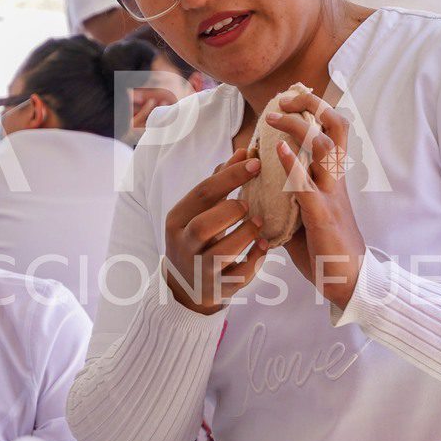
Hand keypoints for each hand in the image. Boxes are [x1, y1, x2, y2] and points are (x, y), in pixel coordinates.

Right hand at [162, 146, 271, 315]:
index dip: (230, 176)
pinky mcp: (217, 289)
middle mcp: (183, 246)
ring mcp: (199, 270)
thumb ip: (220, 182)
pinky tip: (264, 245)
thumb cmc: (198, 237)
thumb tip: (244, 151)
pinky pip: (240, 275)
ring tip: (258, 223)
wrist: (187, 286)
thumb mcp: (201, 210)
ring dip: (246, 234)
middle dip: (231, 210)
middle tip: (248, 204)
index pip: (201, 193)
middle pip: (203, 226)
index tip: (256, 163)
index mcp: (176, 220)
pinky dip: (256, 259)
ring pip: (222, 253)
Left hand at [262, 86, 366, 309]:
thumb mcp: (305, 211)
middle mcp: (335, 181)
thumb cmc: (325, 247)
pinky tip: (276, 149)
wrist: (349, 281)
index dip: (318, 108)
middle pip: (335, 130)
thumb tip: (259, 172)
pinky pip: (307, 184)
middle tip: (283, 99)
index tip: (295, 96)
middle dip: (311, 107)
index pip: (334, 132)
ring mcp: (331, 196)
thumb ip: (289, 190)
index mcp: (333, 178)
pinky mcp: (322, 216)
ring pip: (323, 149)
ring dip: (298, 128)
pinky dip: (290, 163)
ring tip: (274, 118)